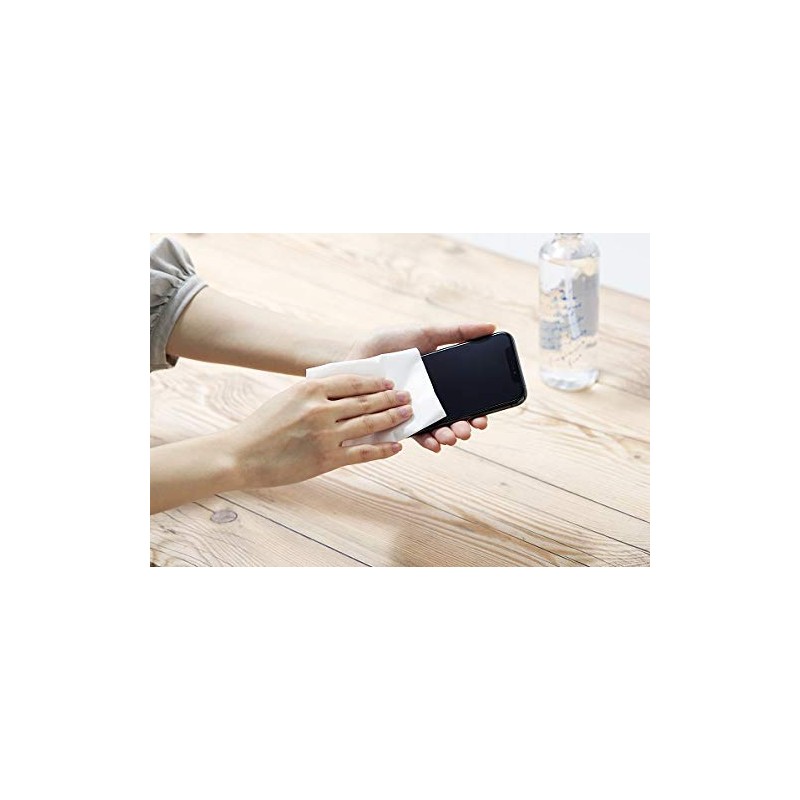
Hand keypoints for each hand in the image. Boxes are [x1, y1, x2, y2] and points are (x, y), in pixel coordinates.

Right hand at [227, 374, 410, 487]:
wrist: (242, 455)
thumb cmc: (263, 426)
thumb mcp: (287, 399)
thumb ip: (314, 394)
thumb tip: (346, 393)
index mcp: (309, 389)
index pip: (352, 381)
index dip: (375, 381)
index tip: (390, 382)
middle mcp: (320, 410)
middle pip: (366, 402)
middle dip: (391, 398)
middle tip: (408, 396)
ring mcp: (325, 436)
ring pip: (369, 425)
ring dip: (392, 419)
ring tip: (408, 415)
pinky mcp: (326, 460)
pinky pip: (363, 453)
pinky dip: (383, 450)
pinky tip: (397, 446)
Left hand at [347, 322, 495, 451]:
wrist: (355, 357)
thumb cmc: (388, 344)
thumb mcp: (425, 334)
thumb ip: (457, 332)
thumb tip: (492, 327)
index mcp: (440, 381)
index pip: (465, 400)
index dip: (478, 411)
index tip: (484, 417)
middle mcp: (429, 400)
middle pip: (454, 418)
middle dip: (465, 427)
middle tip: (469, 429)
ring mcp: (413, 413)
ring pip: (437, 430)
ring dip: (449, 436)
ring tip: (453, 437)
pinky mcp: (395, 424)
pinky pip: (414, 436)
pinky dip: (427, 442)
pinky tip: (436, 444)